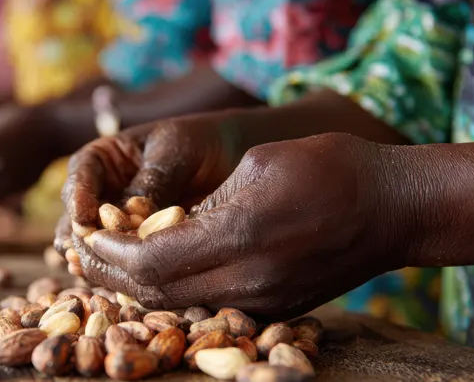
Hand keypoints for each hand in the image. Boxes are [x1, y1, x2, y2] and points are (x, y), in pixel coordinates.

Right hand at [54, 112, 246, 256]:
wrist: (229, 158)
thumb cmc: (200, 143)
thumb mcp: (173, 154)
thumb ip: (151, 181)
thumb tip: (127, 214)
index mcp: (104, 159)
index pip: (80, 175)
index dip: (77, 197)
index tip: (83, 217)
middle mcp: (103, 192)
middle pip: (77, 215)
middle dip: (81, 235)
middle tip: (88, 251)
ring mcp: (116, 222)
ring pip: (94, 243)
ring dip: (94, 258)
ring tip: (94, 269)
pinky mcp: (135, 246)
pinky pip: (120, 261)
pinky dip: (119, 271)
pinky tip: (120, 282)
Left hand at [61, 132, 413, 317]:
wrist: (392, 208)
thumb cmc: (329, 169)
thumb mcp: (256, 164)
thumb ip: (204, 202)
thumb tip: (163, 224)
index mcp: (239, 236)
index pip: (150, 261)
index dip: (109, 254)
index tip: (84, 235)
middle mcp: (248, 281)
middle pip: (157, 293)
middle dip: (111, 276)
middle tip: (81, 254)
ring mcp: (265, 302)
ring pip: (180, 307)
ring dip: (137, 290)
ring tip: (107, 267)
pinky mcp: (276, 309)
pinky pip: (209, 309)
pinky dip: (173, 296)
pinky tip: (155, 276)